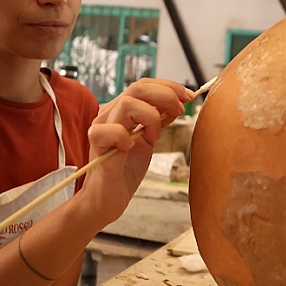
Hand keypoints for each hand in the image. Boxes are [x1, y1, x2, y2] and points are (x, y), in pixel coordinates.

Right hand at [76, 79, 194, 225]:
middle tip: (179, 112)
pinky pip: (109, 130)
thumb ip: (159, 120)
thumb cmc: (126, 171)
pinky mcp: (96, 146)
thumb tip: (179, 101)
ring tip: (152, 137)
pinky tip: (129, 149)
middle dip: (166, 96)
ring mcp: (102, 128)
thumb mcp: (149, 140)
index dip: (169, 87)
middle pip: (138, 87)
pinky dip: (125, 137)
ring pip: (128, 104)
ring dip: (149, 118)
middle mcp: (109, 114)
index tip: (189, 97)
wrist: (107, 199)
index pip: (145, 85)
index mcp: (121, 111)